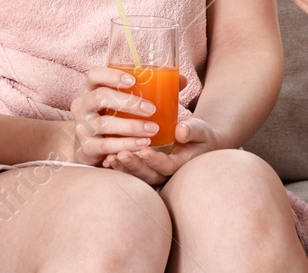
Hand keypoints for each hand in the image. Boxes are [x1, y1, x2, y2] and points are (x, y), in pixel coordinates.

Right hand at [68, 67, 161, 166]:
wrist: (95, 148)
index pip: (94, 75)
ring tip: (153, 130)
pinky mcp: (86, 147)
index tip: (133, 80)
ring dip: (130, 127)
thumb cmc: (115, 117)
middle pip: (99, 97)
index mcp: (91, 88)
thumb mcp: (129, 101)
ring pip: (103, 124)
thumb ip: (153, 90)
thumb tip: (181, 80)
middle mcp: (82, 105)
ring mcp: (82, 127)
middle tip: (151, 109)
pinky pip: (104, 145)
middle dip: (127, 102)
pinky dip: (124, 145)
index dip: (111, 75)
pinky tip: (142, 145)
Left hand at [102, 116, 218, 183]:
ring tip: (109, 158)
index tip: (144, 150)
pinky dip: (119, 168)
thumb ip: (193, 130)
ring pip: (138, 176)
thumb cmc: (200, 135)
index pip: (167, 166)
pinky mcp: (145, 170)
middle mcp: (166, 174)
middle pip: (149, 175)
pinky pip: (131, 173)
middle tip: (120, 154)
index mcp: (181, 164)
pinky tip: (106, 160)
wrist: (198, 144)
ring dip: (123, 169)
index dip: (155, 160)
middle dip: (134, 166)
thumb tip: (181, 130)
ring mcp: (155, 174)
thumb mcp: (201, 130)